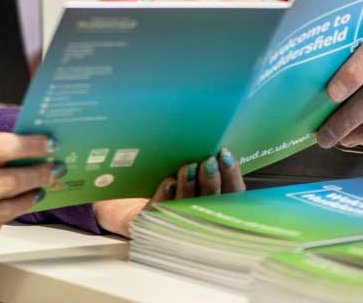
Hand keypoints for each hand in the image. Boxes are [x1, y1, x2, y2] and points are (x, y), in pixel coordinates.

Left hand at [91, 148, 244, 236]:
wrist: (129, 194)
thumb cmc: (167, 176)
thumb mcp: (188, 166)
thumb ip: (204, 159)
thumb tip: (213, 137)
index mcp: (216, 204)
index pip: (233, 195)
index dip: (232, 176)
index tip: (225, 154)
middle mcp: (200, 219)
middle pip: (212, 206)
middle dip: (211, 182)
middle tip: (208, 162)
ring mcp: (177, 225)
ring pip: (188, 211)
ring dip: (189, 189)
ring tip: (188, 168)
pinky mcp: (151, 226)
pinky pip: (161, 215)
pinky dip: (166, 198)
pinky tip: (168, 183)